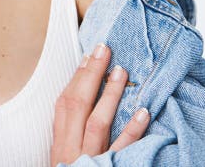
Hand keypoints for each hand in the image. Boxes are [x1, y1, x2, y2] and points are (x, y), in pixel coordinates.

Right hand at [50, 43, 150, 166]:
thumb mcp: (64, 159)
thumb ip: (72, 136)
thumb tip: (85, 106)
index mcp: (59, 145)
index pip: (64, 104)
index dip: (76, 78)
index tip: (88, 56)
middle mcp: (70, 152)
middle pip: (78, 105)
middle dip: (91, 75)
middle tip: (104, 49)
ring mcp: (89, 163)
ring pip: (98, 123)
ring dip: (110, 95)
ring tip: (122, 72)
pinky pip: (122, 151)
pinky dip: (133, 130)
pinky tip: (145, 113)